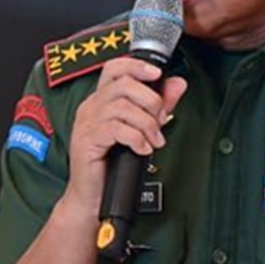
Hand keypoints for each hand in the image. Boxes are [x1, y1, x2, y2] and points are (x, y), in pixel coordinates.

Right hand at [63, 57, 186, 214]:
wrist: (92, 197)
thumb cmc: (112, 164)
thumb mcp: (141, 129)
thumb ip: (158, 105)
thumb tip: (178, 83)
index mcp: (101, 100)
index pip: (114, 68)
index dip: (136, 66)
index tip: (157, 73)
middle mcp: (91, 107)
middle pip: (123, 85)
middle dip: (150, 100)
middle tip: (161, 119)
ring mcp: (87, 124)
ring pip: (122, 107)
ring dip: (146, 124)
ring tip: (154, 140)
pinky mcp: (87, 141)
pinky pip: (116, 129)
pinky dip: (136, 138)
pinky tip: (142, 149)